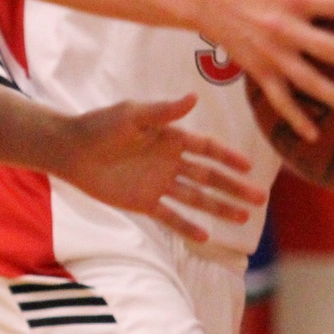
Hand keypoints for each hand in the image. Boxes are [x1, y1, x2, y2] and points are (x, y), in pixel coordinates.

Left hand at [54, 94, 264, 243]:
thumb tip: (194, 97)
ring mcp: (158, 183)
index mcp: (171, 138)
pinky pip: (170, 216)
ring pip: (196, 198)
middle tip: (261, 198)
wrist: (72, 149)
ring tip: (244, 218)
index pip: (208, 149)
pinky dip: (187, 226)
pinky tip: (205, 236)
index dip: (229, 158)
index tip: (250, 167)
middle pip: (210, 176)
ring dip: (219, 207)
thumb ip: (164, 111)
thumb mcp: (133, 115)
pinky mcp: (143, 202)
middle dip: (235, 187)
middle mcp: (170, 162)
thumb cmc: (101, 125)